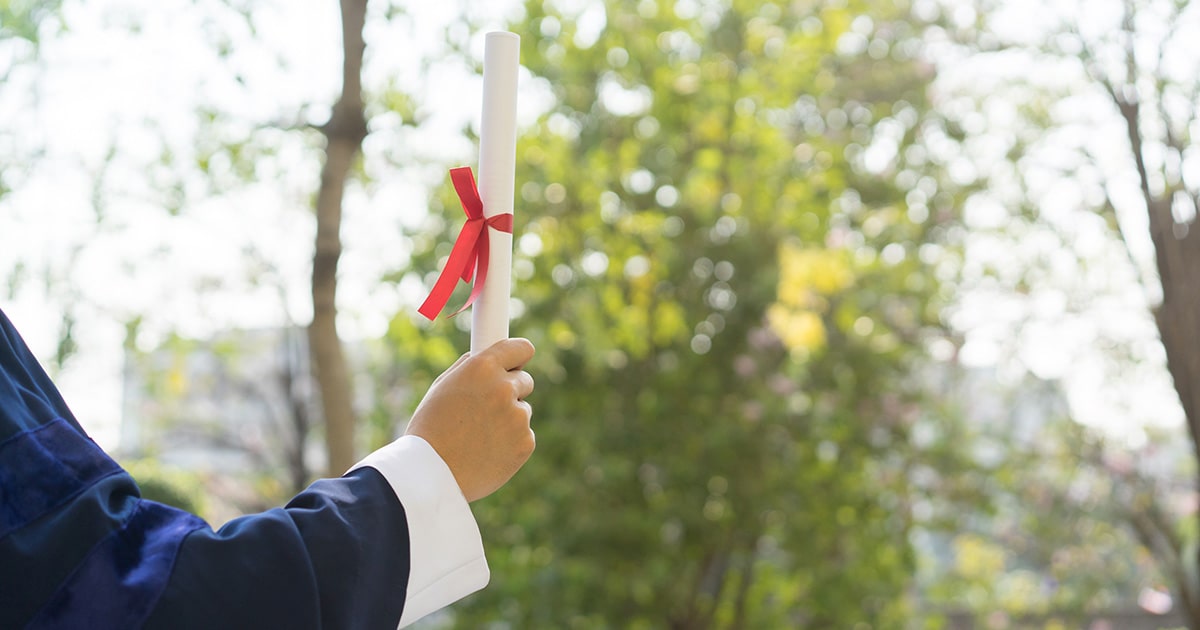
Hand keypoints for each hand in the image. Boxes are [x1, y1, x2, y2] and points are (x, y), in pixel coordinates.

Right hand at [405, 338, 535, 501]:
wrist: (431, 476)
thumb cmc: (429, 430)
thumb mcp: (441, 388)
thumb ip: (468, 369)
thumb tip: (487, 357)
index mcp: (482, 368)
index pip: (520, 348)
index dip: (518, 356)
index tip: (517, 362)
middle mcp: (504, 388)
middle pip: (525, 380)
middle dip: (511, 390)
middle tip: (486, 409)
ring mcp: (518, 416)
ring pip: (522, 411)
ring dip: (508, 419)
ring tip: (478, 437)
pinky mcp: (526, 443)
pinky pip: (523, 436)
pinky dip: (510, 443)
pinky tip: (487, 452)